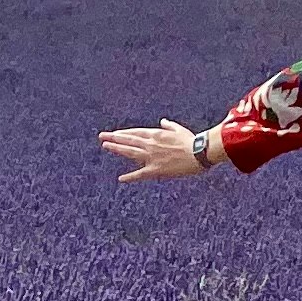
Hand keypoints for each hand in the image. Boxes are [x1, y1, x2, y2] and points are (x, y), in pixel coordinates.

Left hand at [100, 120, 215, 183]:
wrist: (199, 152)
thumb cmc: (192, 141)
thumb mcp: (179, 130)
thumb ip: (169, 126)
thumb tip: (162, 121)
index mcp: (156, 134)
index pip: (136, 133)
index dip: (124, 133)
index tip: (114, 133)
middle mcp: (151, 144)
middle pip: (129, 140)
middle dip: (114, 138)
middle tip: (102, 136)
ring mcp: (152, 156)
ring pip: (130, 152)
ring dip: (117, 149)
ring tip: (106, 146)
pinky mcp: (156, 169)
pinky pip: (140, 174)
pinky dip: (130, 177)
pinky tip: (121, 179)